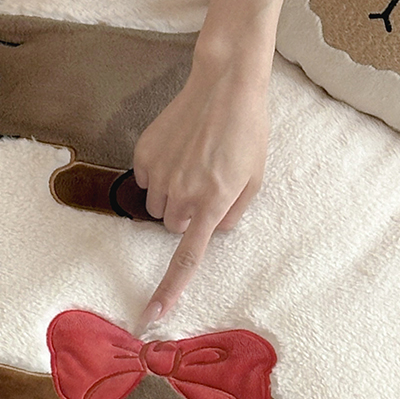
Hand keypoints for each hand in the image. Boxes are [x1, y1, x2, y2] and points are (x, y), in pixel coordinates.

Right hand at [131, 47, 270, 327]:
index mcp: (215, 201)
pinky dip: (160, 174)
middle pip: (174, 227)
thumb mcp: (255, 177)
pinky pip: (146, 181)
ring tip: (194, 163)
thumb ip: (233, 213)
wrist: (225, 83)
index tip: (151, 315)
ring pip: (159, 207)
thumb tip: (212, 231)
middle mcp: (183, 192)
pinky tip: (179, 150)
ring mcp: (160, 173)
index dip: (169, 289)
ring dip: (173, 196)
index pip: (187, 257)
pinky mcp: (145, 155)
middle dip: (187, 216)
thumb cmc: (248, 130)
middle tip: (207, 186)